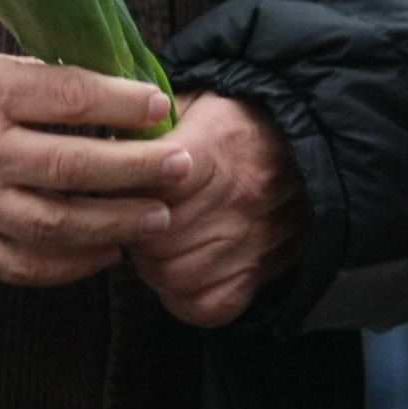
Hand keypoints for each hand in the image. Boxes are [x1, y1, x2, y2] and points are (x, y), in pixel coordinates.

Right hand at [0, 44, 179, 286]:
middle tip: (181, 166)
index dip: (120, 101)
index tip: (158, 104)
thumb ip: (28, 75)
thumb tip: (100, 86)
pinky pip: (25, 263)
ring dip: (116, 222)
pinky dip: (71, 265)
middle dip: (137, 168)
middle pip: (73, 164)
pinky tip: (105, 253)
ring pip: (56, 223)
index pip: (66, 96)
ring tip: (158, 216)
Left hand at [127, 91, 304, 326]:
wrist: (307, 148)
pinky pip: (202, 306)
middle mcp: (234, 199)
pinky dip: (182, 295)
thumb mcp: (195, 101)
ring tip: (157, 240)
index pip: (148, 182)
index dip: (123, 185)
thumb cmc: (237, 123)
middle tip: (134, 214)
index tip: (118, 181)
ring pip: (169, 275)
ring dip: (152, 263)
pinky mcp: (256, 275)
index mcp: (213, 148)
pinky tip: (181, 267)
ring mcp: (248, 243)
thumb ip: (148, 123)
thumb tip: (100, 145)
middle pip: (152, 236)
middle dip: (133, 227)